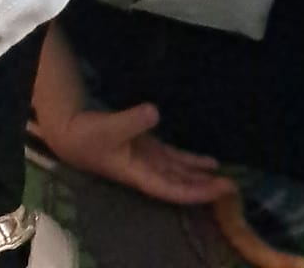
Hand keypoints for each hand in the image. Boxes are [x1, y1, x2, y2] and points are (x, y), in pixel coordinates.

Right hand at [43, 102, 227, 206]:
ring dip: (200, 176)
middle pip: (182, 185)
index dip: (199, 191)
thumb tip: (154, 111)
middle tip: (233, 187)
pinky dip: (188, 161)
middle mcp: (148, 171)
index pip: (175, 189)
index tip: (222, 189)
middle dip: (205, 187)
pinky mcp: (145, 147)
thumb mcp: (109, 128)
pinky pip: (173, 159)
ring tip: (224, 177)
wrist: (70, 133)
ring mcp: (147, 160)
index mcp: (140, 174)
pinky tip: (205, 161)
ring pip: (179, 173)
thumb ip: (132, 121)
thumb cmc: (88, 135)